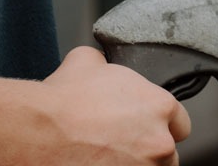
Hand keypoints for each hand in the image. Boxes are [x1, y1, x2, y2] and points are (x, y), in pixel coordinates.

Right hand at [37, 47, 191, 163]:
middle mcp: (159, 142)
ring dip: (135, 164)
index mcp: (159, 107)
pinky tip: (98, 163)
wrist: (38, 132)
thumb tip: (104, 65)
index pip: (179, 121)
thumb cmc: (63, 101)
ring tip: (107, 157)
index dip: (159, 123)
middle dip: (148, 148)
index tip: (144, 127)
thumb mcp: (87, 61)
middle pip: (167, 151)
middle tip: (121, 143)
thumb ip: (108, 65)